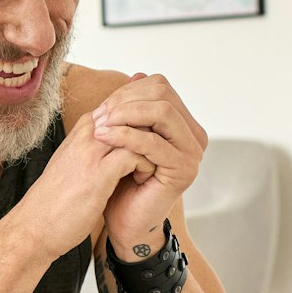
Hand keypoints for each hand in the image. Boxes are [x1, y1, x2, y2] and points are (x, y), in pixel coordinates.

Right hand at [11, 105, 156, 262]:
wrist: (35, 224)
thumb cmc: (58, 196)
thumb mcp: (78, 161)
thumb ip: (100, 144)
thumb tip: (125, 139)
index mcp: (84, 128)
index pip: (124, 103)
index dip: (146, 116)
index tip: (158, 136)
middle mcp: (87, 132)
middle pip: (132, 108)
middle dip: (155, 126)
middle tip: (166, 146)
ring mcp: (91, 151)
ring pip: (136, 127)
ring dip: (153, 144)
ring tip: (158, 162)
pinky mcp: (99, 173)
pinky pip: (136, 154)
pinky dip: (148, 163)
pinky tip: (147, 177)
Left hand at [91, 73, 206, 246]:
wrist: (122, 219)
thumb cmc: (121, 177)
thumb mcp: (124, 134)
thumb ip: (133, 107)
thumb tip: (138, 74)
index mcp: (182, 122)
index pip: (159, 86)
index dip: (127, 91)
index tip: (101, 107)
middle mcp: (193, 135)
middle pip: (162, 95)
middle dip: (125, 101)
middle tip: (98, 115)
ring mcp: (192, 152)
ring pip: (161, 113)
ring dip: (125, 115)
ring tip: (98, 126)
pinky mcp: (183, 170)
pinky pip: (154, 143)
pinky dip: (126, 136)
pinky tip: (104, 138)